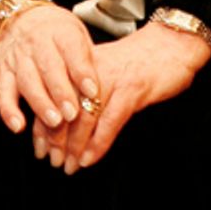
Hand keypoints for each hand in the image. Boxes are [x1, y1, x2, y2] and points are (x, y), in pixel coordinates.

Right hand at [0, 2, 99, 135]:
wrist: (22, 18)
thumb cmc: (57, 33)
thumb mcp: (77, 36)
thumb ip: (85, 61)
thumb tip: (96, 92)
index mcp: (60, 31)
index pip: (72, 50)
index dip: (82, 71)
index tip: (92, 92)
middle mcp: (37, 43)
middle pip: (49, 67)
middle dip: (61, 92)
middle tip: (73, 114)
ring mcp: (18, 58)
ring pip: (27, 81)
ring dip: (40, 103)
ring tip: (54, 122)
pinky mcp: (3, 73)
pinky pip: (3, 93)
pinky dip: (8, 111)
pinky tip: (18, 126)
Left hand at [33, 20, 210, 175]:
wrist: (171, 44)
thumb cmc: (139, 62)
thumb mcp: (106, 72)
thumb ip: (86, 91)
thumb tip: (65, 122)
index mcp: (81, 67)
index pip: (53, 99)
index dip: (43, 126)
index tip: (39, 149)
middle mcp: (90, 72)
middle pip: (65, 109)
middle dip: (55, 140)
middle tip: (52, 161)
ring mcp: (111, 80)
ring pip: (84, 117)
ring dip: (74, 146)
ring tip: (69, 166)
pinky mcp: (132, 89)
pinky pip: (109, 121)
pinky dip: (98, 143)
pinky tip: (89, 159)